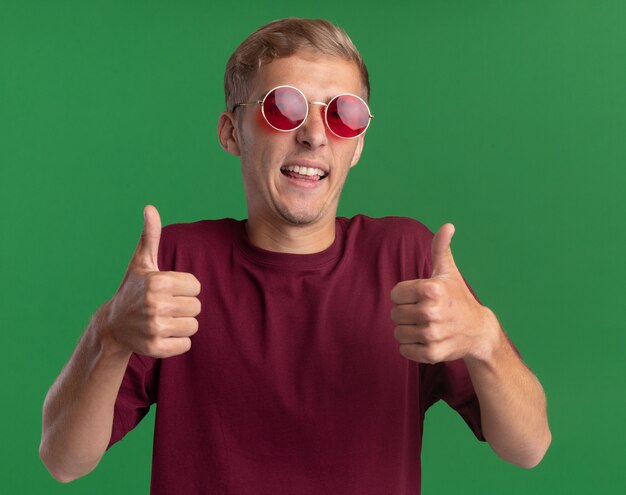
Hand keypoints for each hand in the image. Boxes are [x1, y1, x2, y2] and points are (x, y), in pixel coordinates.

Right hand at [102, 205, 200, 357]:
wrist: (112, 326)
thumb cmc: (133, 290)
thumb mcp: (141, 262)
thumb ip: (150, 236)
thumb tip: (150, 208)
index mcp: (158, 281)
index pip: (196, 286)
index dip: (185, 288)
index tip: (168, 290)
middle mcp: (155, 304)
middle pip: (197, 307)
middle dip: (184, 307)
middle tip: (165, 307)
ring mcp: (155, 327)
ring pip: (193, 326)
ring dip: (182, 324)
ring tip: (164, 320)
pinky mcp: (156, 347)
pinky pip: (186, 344)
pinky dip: (178, 342)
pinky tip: (162, 334)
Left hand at [390, 224, 498, 363]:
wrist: (478, 331)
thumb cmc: (458, 298)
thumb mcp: (448, 272)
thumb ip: (440, 249)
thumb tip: (447, 225)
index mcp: (431, 289)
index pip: (395, 294)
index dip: (404, 296)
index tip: (420, 297)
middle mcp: (431, 312)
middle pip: (395, 314)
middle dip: (406, 313)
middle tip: (424, 313)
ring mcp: (432, 334)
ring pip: (398, 333)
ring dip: (408, 331)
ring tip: (425, 326)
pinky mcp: (432, 353)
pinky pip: (404, 350)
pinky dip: (411, 347)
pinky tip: (426, 340)